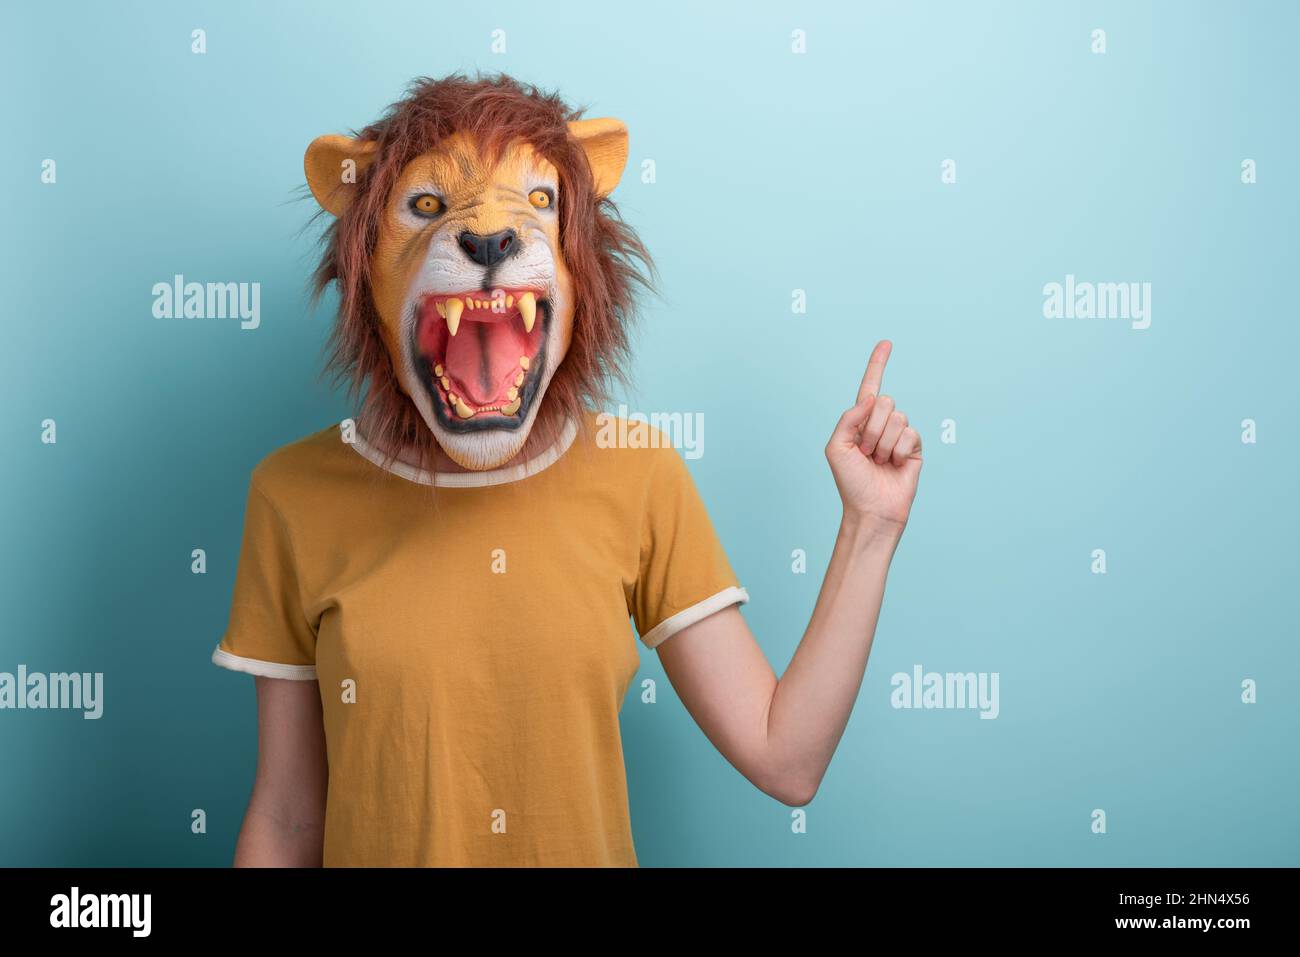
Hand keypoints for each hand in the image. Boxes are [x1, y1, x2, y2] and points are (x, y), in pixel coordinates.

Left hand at [824, 340, 921, 534]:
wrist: (871, 509)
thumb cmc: (850, 482)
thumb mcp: (836, 447)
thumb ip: (849, 417)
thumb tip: (872, 398)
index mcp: (860, 421)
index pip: (870, 387)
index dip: (878, 364)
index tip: (886, 343)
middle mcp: (881, 424)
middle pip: (885, 402)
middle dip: (872, 428)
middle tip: (866, 453)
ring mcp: (899, 435)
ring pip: (897, 418)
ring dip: (883, 443)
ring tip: (879, 462)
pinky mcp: (914, 447)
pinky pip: (910, 434)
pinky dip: (898, 450)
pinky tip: (894, 465)